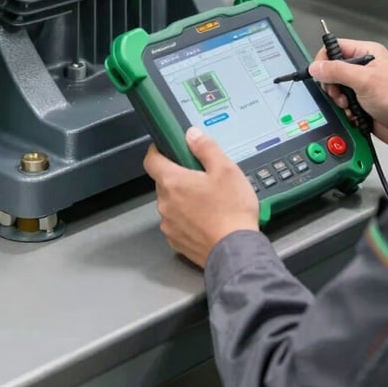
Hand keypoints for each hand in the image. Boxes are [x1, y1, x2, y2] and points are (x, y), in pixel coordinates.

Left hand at [143, 127, 259, 266]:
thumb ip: (206, 148)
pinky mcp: (177, 242)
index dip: (157, 151)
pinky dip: (188, 219)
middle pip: (164, 182)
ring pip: (171, 203)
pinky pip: (177, 223)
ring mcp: (169, 225)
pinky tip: (208, 219)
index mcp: (173, 182)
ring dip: (184, 199)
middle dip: (179, 176)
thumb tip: (191, 134)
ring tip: (210, 200)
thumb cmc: (231, 210)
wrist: (236, 251)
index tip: (167, 147)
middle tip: (202, 175)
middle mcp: (165, 203)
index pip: (151, 160)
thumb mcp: (226, 169)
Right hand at [308, 39, 387, 147]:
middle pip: (332, 70)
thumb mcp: (365, 80)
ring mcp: (362, 86)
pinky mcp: (361, 102)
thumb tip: (316, 67)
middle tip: (340, 92)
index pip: (335, 47)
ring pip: (336, 89)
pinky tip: (355, 113)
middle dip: (332, 84)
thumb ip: (337, 71)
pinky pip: (342, 104)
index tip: (321, 73)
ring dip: (339, 99)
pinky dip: (345, 110)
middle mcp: (363, 67)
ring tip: (349, 104)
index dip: (324, 59)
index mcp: (367, 53)